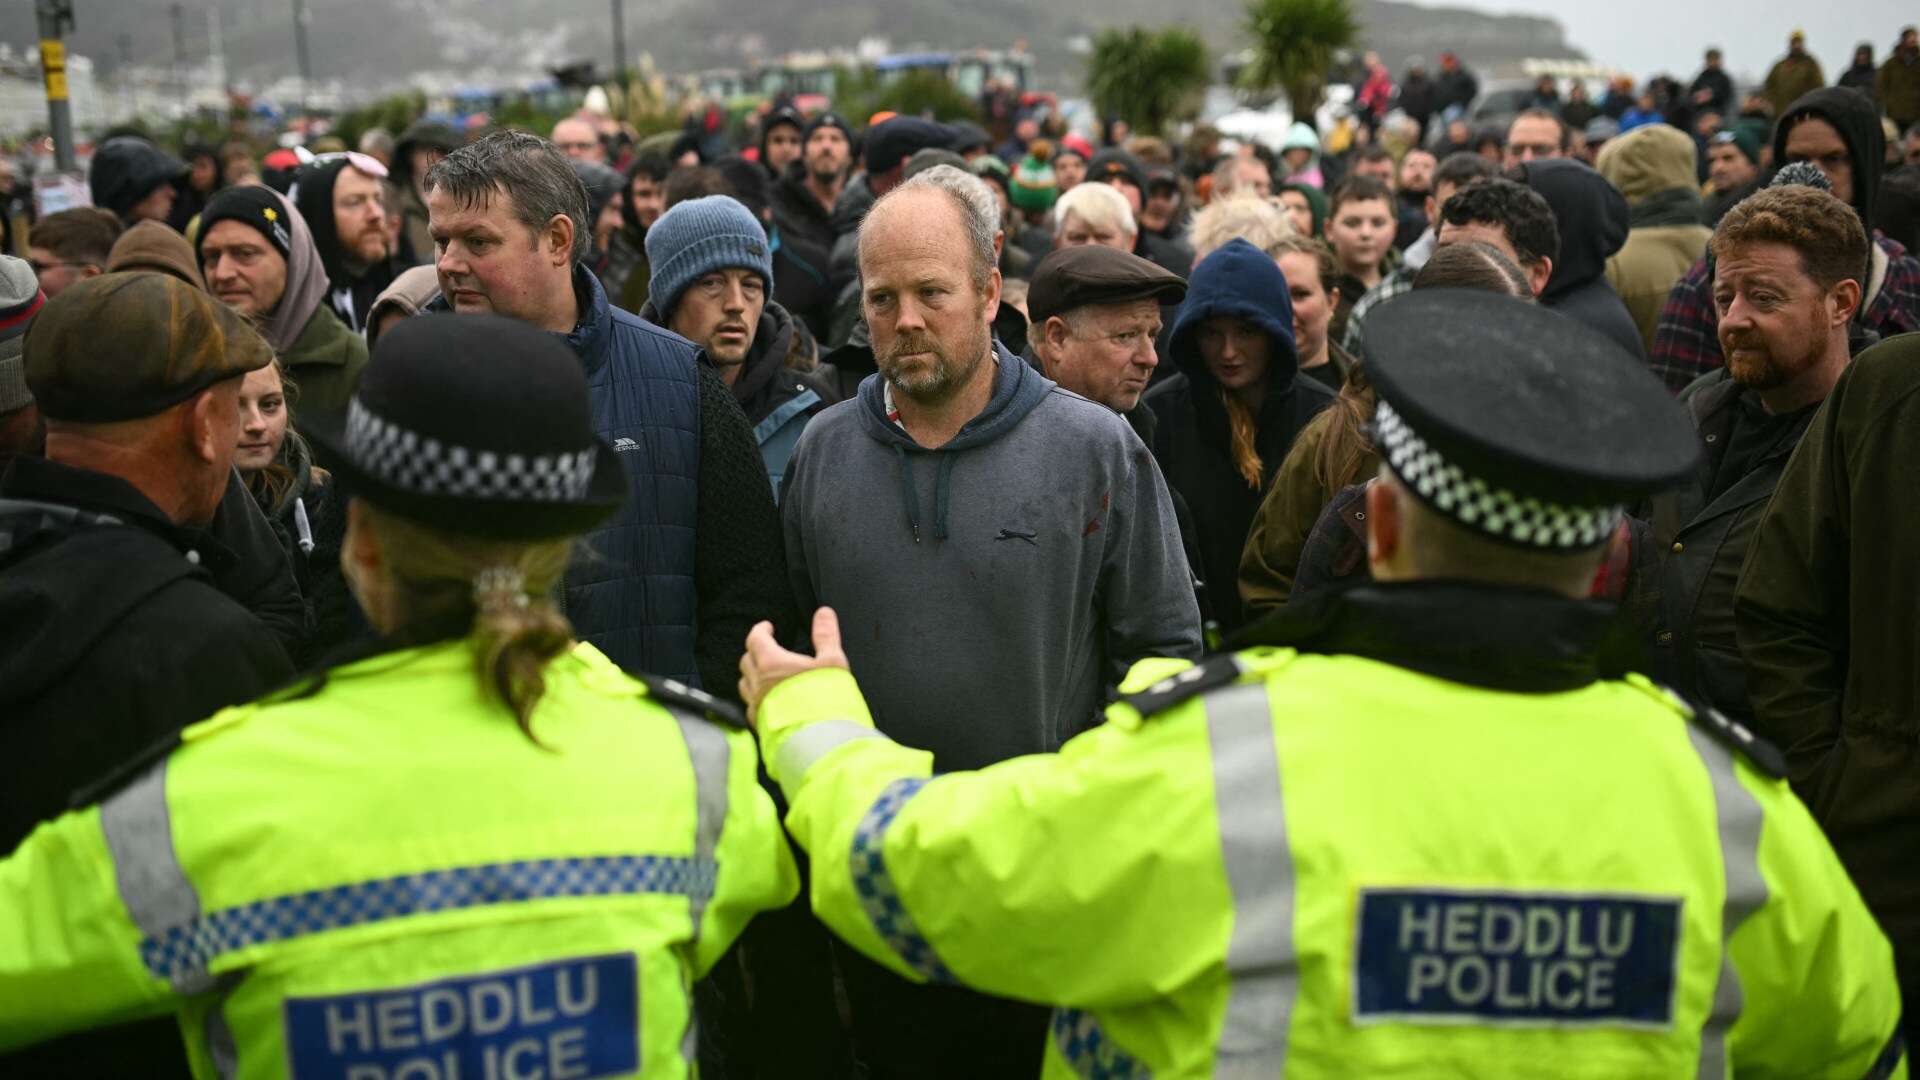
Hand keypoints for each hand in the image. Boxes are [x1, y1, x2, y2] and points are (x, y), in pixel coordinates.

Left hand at [739, 607, 849, 727]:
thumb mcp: (833, 662)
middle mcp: (758, 683)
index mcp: (772, 663)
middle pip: (746, 660)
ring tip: (766, 675)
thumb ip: (826, 636)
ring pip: (745, 684)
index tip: (768, 627)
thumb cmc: (827, 700)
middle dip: (756, 651)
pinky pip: (750, 707)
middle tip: (768, 649)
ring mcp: (756, 705)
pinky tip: (769, 701)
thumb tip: (824, 614)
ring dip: (753, 675)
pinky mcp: (759, 725)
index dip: (761, 630)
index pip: (755, 639)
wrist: (820, 740)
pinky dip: (756, 699)